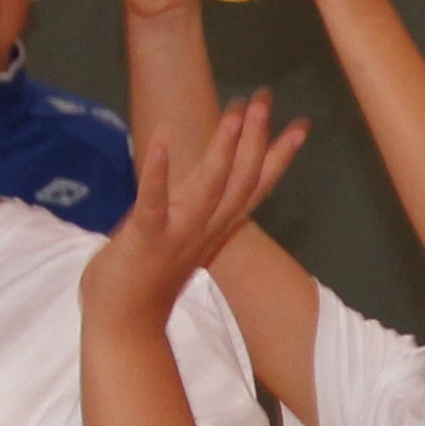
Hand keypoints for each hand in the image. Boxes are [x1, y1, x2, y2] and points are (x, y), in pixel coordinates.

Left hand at [84, 92, 303, 331]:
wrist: (123, 326)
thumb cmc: (145, 280)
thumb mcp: (177, 237)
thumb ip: (190, 207)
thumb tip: (196, 177)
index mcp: (215, 228)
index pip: (256, 188)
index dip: (279, 156)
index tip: (301, 124)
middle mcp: (205, 231)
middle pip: (242, 182)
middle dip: (256, 139)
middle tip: (265, 99)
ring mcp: (178, 236)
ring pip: (211, 191)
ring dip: (224, 151)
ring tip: (235, 113)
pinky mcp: (145, 239)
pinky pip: (154, 203)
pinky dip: (158, 171)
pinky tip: (162, 138)